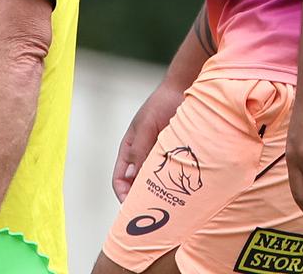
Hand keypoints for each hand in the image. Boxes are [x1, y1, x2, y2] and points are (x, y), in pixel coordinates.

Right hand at [112, 80, 185, 201]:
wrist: (182, 91)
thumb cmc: (160, 104)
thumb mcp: (145, 126)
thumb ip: (139, 149)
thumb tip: (134, 177)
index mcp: (129, 149)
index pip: (120, 179)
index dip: (123, 195)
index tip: (132, 207)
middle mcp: (143, 155)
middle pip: (137, 185)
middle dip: (142, 198)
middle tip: (153, 211)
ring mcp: (159, 156)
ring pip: (155, 182)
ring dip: (159, 192)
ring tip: (168, 203)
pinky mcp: (174, 155)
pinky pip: (171, 174)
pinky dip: (173, 184)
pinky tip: (181, 190)